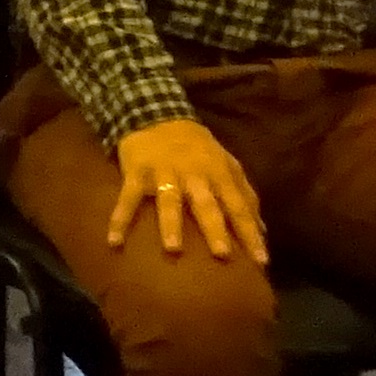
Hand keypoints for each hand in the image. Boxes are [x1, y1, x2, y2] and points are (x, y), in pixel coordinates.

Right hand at [109, 117, 265, 262]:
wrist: (156, 114)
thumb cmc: (197, 148)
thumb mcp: (226, 165)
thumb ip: (244, 195)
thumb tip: (262, 230)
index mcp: (219, 174)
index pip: (239, 207)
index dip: (250, 233)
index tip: (261, 261)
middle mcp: (194, 175)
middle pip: (206, 204)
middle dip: (215, 228)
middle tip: (223, 254)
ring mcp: (164, 173)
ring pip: (169, 201)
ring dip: (171, 224)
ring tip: (173, 249)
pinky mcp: (137, 173)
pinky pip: (128, 198)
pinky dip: (120, 218)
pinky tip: (113, 241)